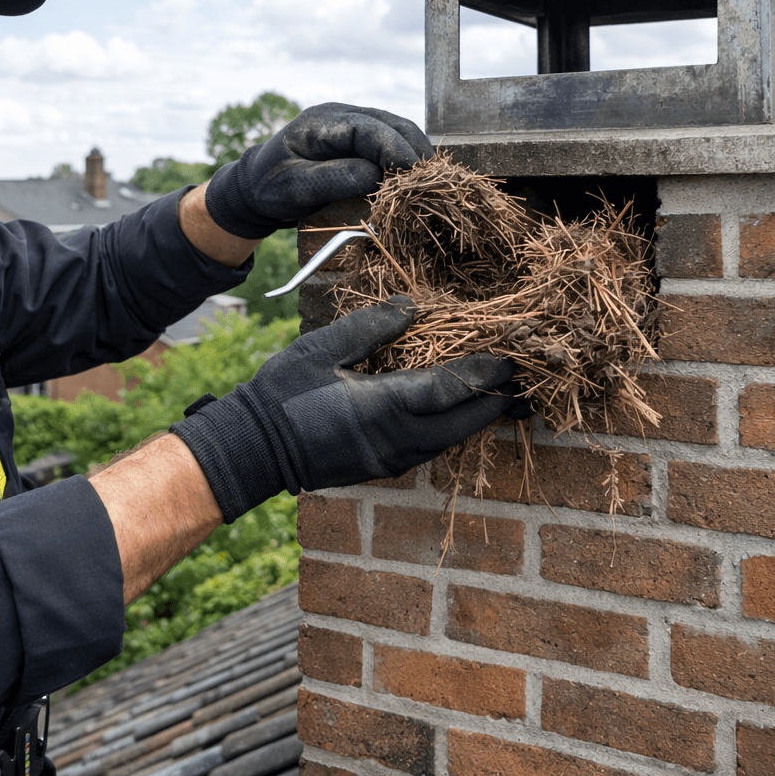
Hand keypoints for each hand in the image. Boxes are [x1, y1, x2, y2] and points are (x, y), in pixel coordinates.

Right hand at [169, 296, 518, 521]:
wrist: (251, 449)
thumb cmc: (280, 394)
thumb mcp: (320, 348)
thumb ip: (369, 328)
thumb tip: (410, 307)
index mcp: (382, 407)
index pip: (449, 389)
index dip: (483, 373)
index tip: (510, 358)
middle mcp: (394, 441)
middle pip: (461, 424)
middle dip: (493, 403)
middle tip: (522, 382)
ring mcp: (388, 460)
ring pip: (448, 442)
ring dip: (474, 420)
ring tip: (500, 399)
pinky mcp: (379, 468)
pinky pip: (428, 450)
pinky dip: (449, 431)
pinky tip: (455, 417)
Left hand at [202, 103, 431, 238]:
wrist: (256, 187)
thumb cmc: (270, 188)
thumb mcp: (294, 188)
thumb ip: (333, 179)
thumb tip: (375, 175)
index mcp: (320, 122)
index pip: (366, 128)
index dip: (393, 148)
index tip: (412, 171)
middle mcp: (339, 114)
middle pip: (389, 123)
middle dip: (413, 148)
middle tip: (431, 179)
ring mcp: (351, 122)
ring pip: (395, 129)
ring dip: (414, 151)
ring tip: (429, 179)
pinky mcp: (359, 137)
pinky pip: (390, 140)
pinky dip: (406, 155)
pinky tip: (415, 176)